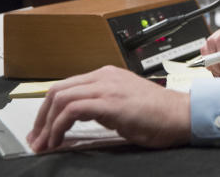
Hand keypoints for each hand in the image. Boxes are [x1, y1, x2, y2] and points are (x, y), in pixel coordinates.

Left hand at [27, 65, 189, 152]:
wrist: (182, 115)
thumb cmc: (158, 114)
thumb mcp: (123, 104)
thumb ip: (100, 105)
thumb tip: (75, 120)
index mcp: (108, 75)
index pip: (66, 86)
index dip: (47, 110)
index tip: (41, 130)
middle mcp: (105, 76)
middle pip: (57, 90)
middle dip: (40, 117)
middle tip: (37, 139)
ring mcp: (108, 87)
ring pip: (61, 97)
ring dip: (46, 124)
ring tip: (45, 143)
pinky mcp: (111, 102)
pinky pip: (72, 109)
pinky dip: (58, 126)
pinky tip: (58, 140)